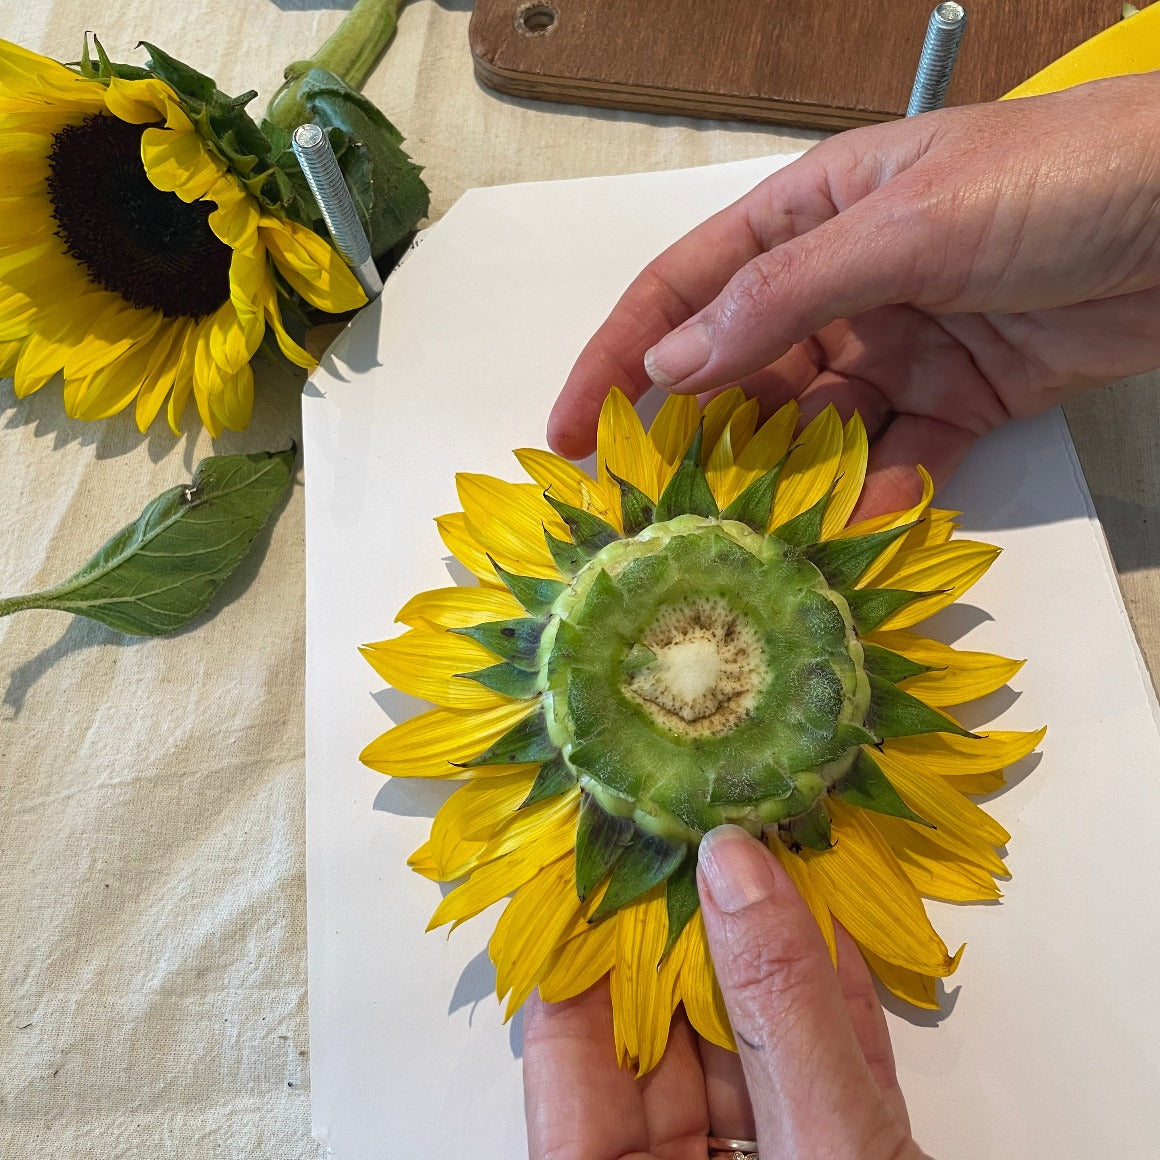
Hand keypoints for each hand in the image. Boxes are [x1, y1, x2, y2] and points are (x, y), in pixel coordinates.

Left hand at [523, 826, 926, 1159]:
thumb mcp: (826, 1157)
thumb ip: (775, 1015)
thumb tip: (731, 863)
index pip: (569, 1049)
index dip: (587, 941)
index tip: (607, 844)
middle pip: (658, 1040)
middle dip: (685, 934)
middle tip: (698, 832)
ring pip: (741, 1049)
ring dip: (762, 957)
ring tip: (766, 856)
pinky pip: (812, 1078)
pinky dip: (828, 1010)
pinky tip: (834, 930)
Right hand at [549, 74, 1159, 515]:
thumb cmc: (1059, 180)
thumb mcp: (908, 226)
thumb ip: (784, 296)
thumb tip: (671, 362)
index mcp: (810, 218)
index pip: (686, 290)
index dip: (619, 356)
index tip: (569, 433)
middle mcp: (842, 284)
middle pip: (742, 371)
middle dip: (701, 438)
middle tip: (656, 513)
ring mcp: (900, 344)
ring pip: (817, 427)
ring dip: (791, 479)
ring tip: (757, 537)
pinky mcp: (962, 396)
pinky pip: (901, 455)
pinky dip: (885, 491)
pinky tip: (874, 520)